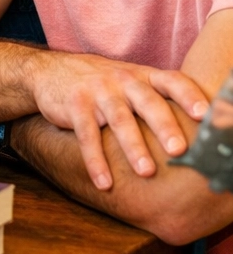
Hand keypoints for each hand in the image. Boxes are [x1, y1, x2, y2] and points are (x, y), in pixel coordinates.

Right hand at [29, 52, 209, 188]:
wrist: (49, 70)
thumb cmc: (102, 84)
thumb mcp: (130, 82)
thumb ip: (159, 101)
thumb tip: (201, 136)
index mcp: (143, 76)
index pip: (172, 81)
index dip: (190, 96)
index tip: (205, 115)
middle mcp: (124, 81)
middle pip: (148, 102)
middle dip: (165, 126)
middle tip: (179, 150)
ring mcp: (98, 91)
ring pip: (119, 119)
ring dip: (133, 147)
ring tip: (146, 172)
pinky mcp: (75, 104)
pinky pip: (87, 135)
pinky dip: (95, 160)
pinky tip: (104, 183)